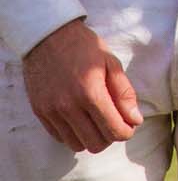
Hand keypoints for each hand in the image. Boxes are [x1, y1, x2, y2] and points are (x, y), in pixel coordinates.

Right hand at [22, 18, 142, 152]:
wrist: (48, 35)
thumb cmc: (84, 46)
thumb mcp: (111, 62)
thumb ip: (124, 93)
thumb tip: (135, 120)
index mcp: (90, 92)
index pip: (113, 130)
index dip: (127, 132)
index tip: (130, 125)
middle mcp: (69, 106)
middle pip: (96, 144)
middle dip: (110, 137)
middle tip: (114, 122)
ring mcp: (51, 111)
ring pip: (77, 145)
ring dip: (91, 138)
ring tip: (96, 121)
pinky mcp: (40, 112)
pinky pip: (60, 137)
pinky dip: (73, 134)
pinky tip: (80, 118)